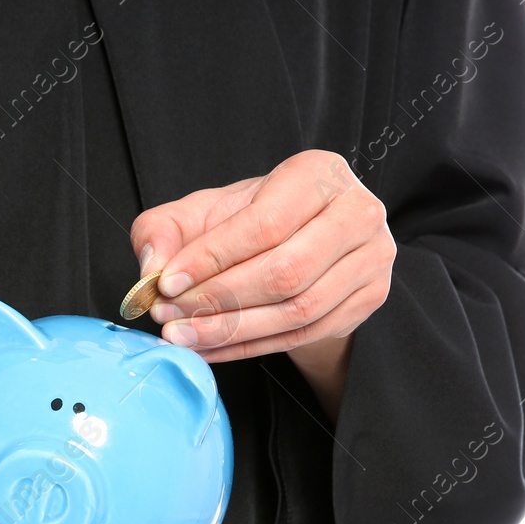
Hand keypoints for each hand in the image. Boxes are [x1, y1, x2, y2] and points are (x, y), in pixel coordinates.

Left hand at [130, 150, 395, 417]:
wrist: (303, 242)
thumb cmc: (253, 220)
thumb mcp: (204, 213)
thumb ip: (165, 229)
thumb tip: (153, 268)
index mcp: (318, 174)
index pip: (265, 223)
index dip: (212, 258)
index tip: (166, 284)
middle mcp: (357, 212)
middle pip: (286, 271)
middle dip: (219, 300)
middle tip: (170, 317)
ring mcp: (371, 259)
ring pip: (298, 310)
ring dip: (232, 330)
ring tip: (183, 336)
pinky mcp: (370, 299)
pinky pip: (305, 335)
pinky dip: (250, 348)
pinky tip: (210, 349)